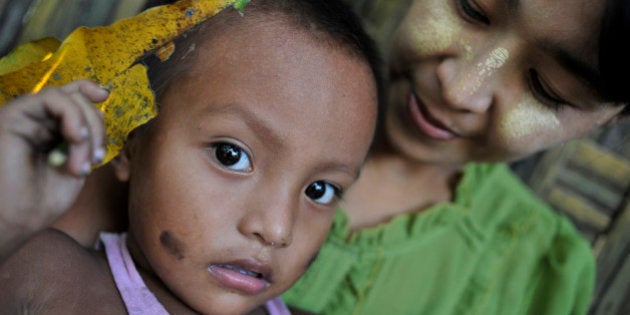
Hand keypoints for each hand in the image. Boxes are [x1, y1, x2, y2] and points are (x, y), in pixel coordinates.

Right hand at [0, 80, 107, 257]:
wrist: (15, 222)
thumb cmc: (40, 202)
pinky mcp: (13, 116)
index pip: (71, 98)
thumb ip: (87, 140)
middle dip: (96, 126)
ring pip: (65, 97)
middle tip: (95, 159)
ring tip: (82, 160)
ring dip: (86, 126)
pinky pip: (51, 98)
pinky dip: (72, 115)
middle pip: (75, 98)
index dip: (89, 90)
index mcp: (51, 131)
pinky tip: (77, 138)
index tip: (106, 96)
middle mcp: (37, 120)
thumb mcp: (76, 166)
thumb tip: (99, 110)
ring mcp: (25, 117)